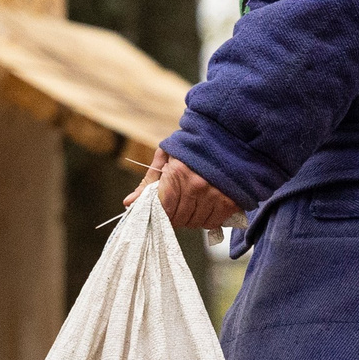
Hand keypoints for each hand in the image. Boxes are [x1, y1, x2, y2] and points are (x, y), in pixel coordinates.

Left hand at [127, 148, 242, 230]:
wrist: (227, 137)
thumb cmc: (192, 147)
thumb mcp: (166, 157)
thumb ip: (148, 182)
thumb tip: (129, 203)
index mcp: (177, 173)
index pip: (163, 209)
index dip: (160, 214)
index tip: (162, 211)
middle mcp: (197, 186)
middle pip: (179, 218)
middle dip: (175, 216)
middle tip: (178, 206)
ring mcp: (215, 195)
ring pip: (195, 222)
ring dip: (191, 218)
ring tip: (193, 204)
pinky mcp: (230, 202)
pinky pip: (213, 222)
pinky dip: (207, 219)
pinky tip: (206, 207)